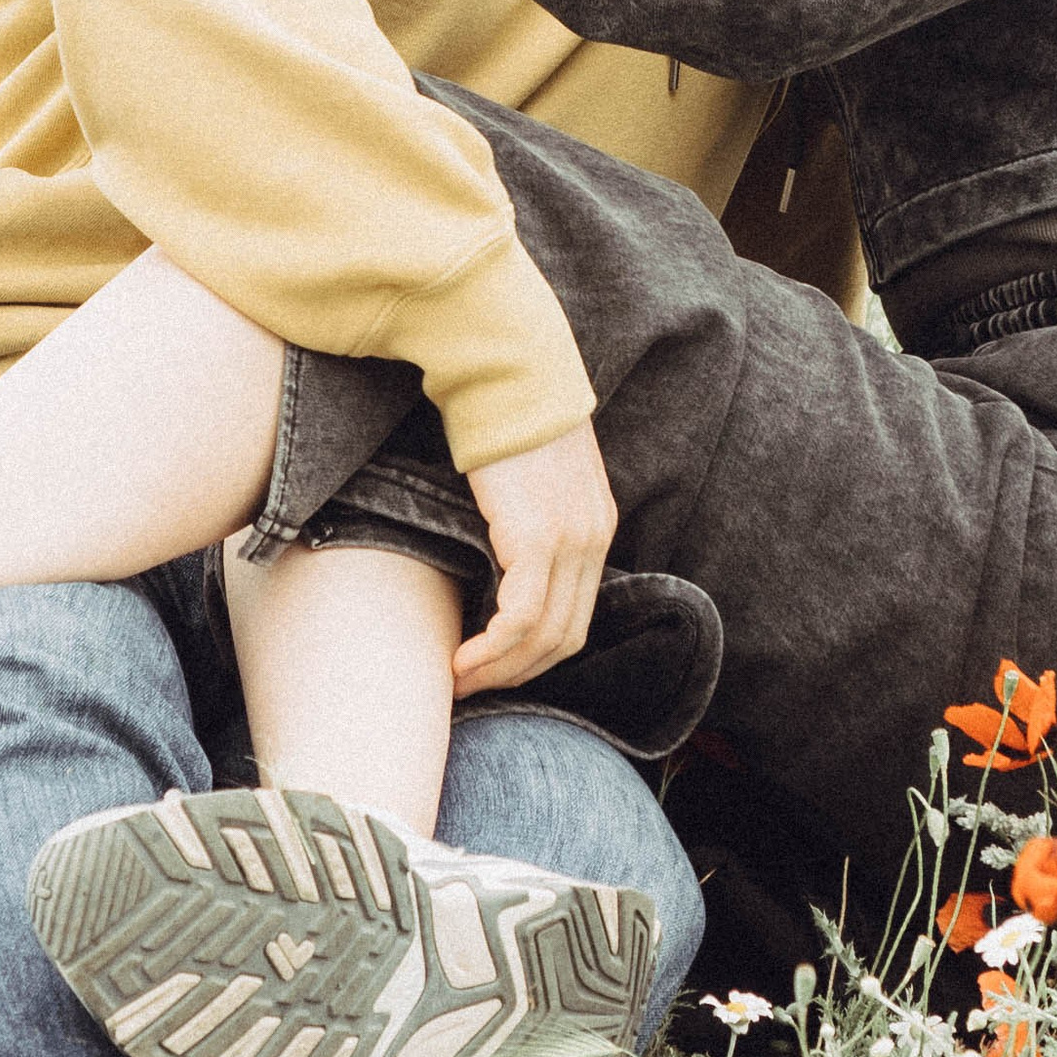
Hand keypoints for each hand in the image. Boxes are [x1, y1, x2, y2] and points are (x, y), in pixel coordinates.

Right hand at [452, 418, 617, 696]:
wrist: (508, 368)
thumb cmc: (507, 415)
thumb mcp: (536, 476)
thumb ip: (533, 518)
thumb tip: (500, 558)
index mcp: (596, 527)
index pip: (577, 615)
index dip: (536, 654)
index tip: (495, 668)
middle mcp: (592, 539)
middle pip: (565, 638)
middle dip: (518, 674)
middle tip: (472, 688)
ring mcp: (569, 541)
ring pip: (542, 637)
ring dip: (499, 671)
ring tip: (460, 682)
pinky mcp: (536, 538)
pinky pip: (520, 618)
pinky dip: (492, 650)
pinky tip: (461, 659)